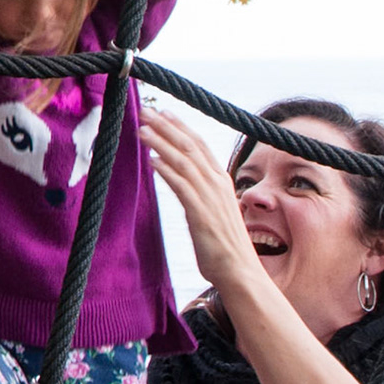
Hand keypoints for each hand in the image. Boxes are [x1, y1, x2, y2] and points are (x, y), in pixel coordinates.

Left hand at [138, 107, 259, 291]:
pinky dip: (167, 170)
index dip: (181, 126)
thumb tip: (184, 183)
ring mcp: (210, 198)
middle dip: (167, 126)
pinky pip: (182, 186)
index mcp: (222, 181)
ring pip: (183, 161)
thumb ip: (201, 194)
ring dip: (162, 143)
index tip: (164, 112)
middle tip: (146, 110)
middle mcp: (217, 184)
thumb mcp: (213, 212)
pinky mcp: (201, 213)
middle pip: (190, 146)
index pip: (200, 145)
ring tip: (142, 129)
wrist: (241, 272)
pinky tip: (152, 160)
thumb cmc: (225, 246)